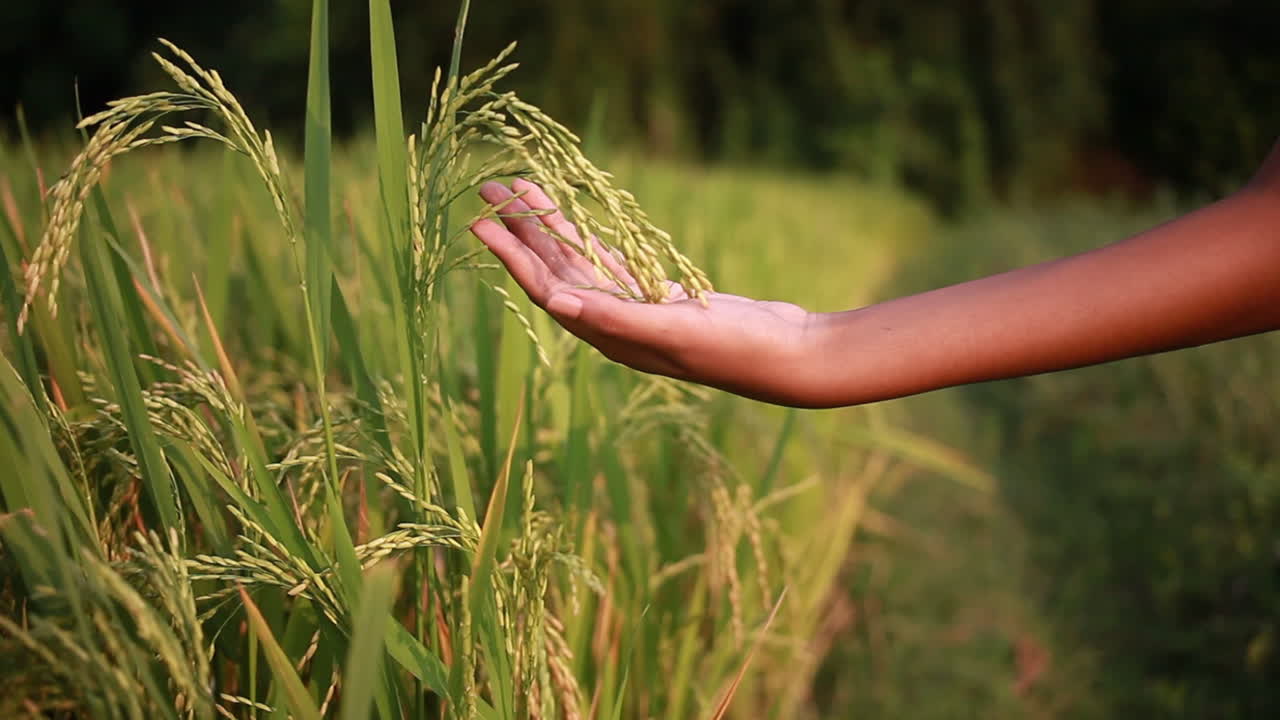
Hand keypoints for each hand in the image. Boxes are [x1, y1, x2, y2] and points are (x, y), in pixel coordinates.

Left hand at [470, 179, 820, 405]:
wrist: (787, 355)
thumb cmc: (736, 348)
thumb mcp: (675, 329)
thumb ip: (616, 315)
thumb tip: (556, 300)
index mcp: (610, 336)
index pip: (547, 289)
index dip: (512, 256)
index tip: (480, 221)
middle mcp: (615, 326)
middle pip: (554, 270)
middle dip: (520, 230)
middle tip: (488, 188)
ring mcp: (637, 310)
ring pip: (580, 262)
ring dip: (550, 227)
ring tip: (520, 189)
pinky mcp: (661, 298)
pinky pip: (613, 262)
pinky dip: (591, 237)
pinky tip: (573, 218)